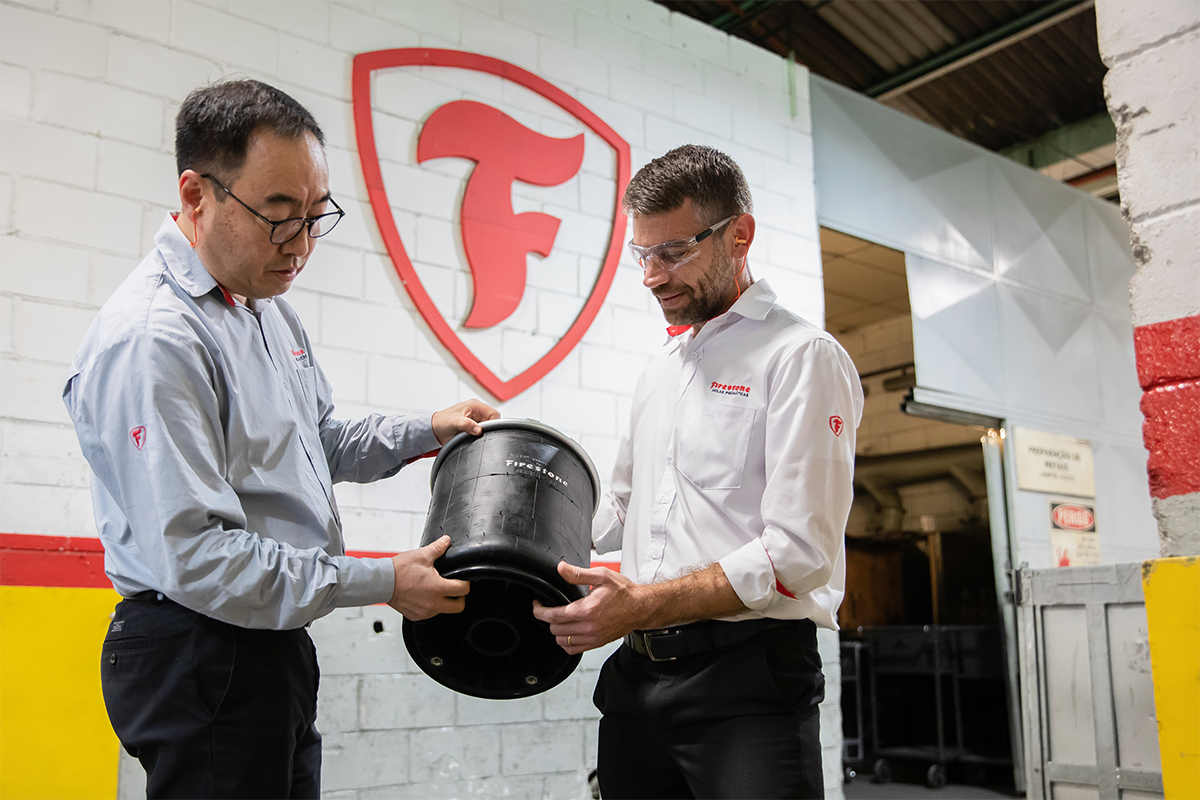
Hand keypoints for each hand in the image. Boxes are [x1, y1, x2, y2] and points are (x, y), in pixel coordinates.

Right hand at [388, 536, 469, 620]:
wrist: (381, 582)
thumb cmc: (399, 570)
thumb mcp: (422, 555)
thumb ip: (438, 548)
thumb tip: (446, 541)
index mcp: (438, 588)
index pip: (463, 590)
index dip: (466, 583)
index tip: (463, 579)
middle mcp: (433, 604)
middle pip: (458, 607)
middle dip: (460, 597)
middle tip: (454, 588)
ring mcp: (424, 612)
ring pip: (443, 611)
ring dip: (444, 602)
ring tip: (436, 589)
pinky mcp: (415, 616)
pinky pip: (429, 614)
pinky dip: (430, 606)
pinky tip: (425, 596)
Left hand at [431, 398, 499, 444]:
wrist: (435, 430)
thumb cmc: (442, 421)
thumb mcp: (455, 422)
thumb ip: (467, 425)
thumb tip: (479, 430)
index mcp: (475, 405)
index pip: (493, 413)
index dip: (493, 423)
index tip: (487, 431)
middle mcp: (477, 412)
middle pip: (493, 421)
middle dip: (488, 429)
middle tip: (478, 434)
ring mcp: (476, 420)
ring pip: (489, 428)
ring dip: (483, 433)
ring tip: (472, 435)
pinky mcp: (474, 428)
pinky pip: (483, 433)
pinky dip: (480, 437)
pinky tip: (472, 438)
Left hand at [532, 562, 646, 653]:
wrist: (640, 607)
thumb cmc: (624, 592)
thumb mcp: (601, 576)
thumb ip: (578, 574)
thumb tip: (561, 568)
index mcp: (586, 610)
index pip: (553, 616)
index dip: (540, 610)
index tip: (538, 605)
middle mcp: (588, 627)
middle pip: (555, 629)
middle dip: (548, 618)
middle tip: (548, 609)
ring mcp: (592, 637)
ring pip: (562, 641)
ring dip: (556, 631)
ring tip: (558, 619)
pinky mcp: (596, 643)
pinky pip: (573, 649)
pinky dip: (566, 642)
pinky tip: (567, 632)